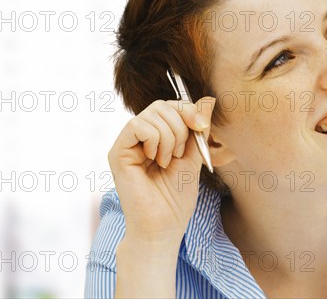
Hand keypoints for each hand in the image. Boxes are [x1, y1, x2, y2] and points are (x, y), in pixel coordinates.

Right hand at [108, 97, 215, 244]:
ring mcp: (127, 144)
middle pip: (161, 105)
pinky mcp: (118, 153)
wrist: (163, 226)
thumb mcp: (194, 156)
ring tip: (167, 162)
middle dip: (181, 125)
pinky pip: (137, 126)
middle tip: (181, 153)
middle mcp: (139, 138)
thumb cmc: (176, 198)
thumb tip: (208, 99)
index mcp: (156, 137)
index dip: (188, 110)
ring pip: (151, 114)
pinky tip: (156, 160)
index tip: (202, 126)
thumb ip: (198, 129)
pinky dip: (155, 140)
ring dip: (170, 137)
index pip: (171, 106)